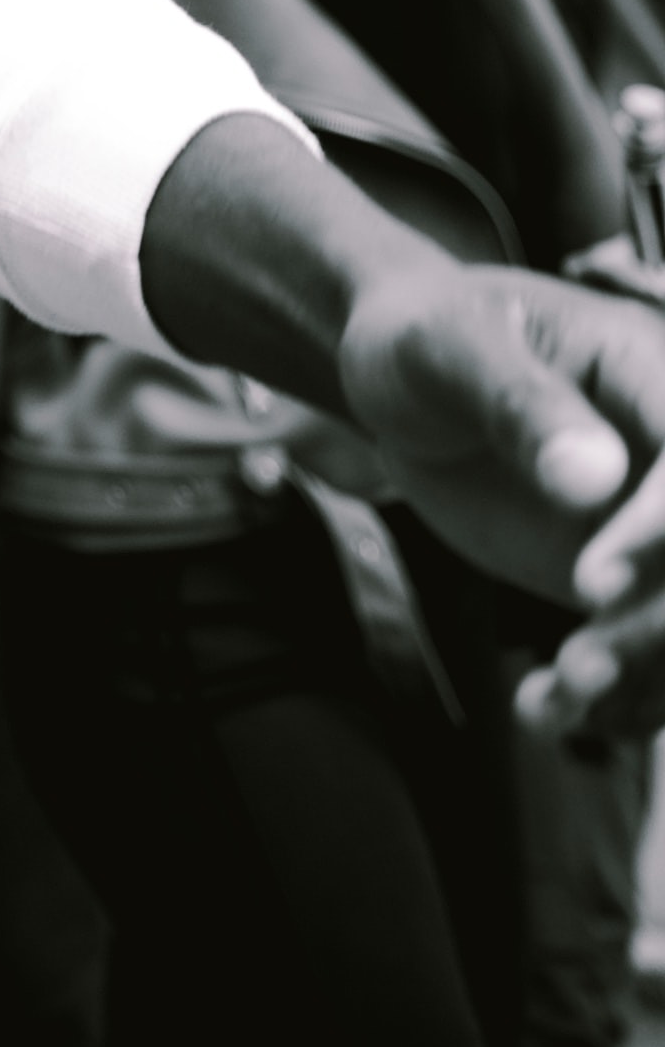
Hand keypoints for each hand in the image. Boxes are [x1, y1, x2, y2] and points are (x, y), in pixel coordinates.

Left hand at [332, 247, 664, 726]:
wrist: (407, 382)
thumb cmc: (427, 338)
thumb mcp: (448, 348)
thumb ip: (517, 401)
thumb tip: (594, 474)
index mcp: (654, 373)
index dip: (660, 531)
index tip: (589, 585)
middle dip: (655, 626)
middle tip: (576, 667)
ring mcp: (658, 529)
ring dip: (641, 674)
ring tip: (557, 699)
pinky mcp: (635, 585)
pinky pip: (652, 652)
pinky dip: (617, 695)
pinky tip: (547, 708)